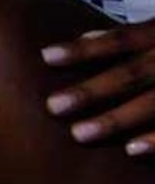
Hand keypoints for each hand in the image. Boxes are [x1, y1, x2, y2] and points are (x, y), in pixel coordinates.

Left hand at [43, 23, 154, 155]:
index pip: (123, 39)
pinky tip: (130, 151)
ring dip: (118, 119)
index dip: (86, 48)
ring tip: (79, 134)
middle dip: (92, 90)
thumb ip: (138, 33)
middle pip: (134, 73)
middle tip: (52, 106)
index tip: (45, 56)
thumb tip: (86, 35)